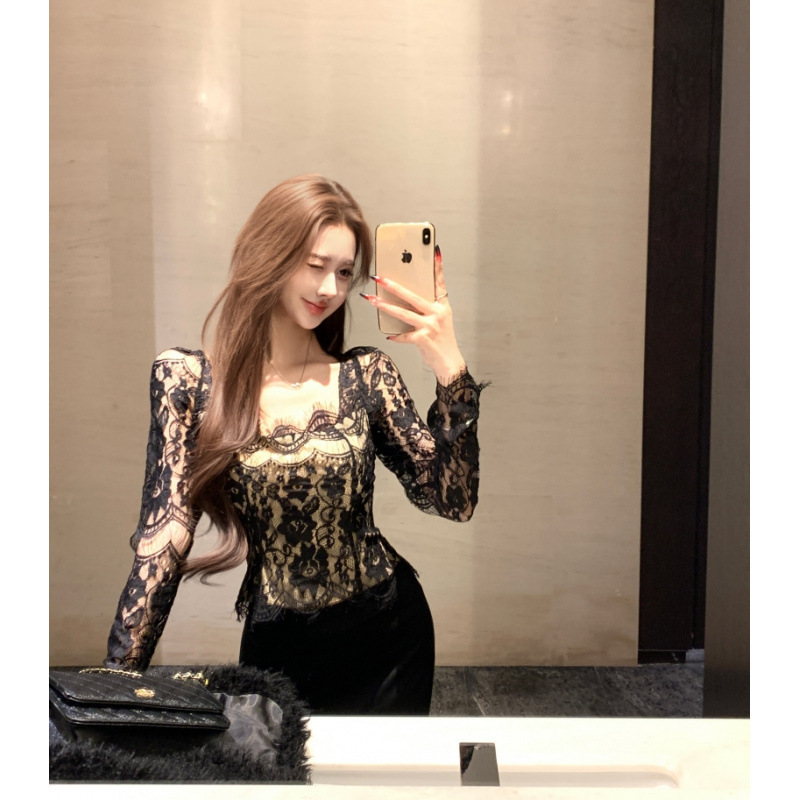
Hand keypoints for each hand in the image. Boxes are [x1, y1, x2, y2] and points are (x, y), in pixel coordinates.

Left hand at [360, 245, 466, 382]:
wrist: (449, 363)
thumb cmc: (442, 340)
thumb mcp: (440, 320)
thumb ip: (427, 308)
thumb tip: (405, 298)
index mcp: (442, 306)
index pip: (440, 282)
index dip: (437, 267)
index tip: (434, 251)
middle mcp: (438, 313)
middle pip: (413, 296)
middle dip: (394, 286)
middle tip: (379, 278)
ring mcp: (431, 326)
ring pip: (403, 313)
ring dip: (385, 306)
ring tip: (372, 300)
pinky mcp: (423, 339)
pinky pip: (404, 335)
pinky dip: (396, 336)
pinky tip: (389, 336)